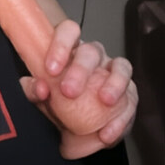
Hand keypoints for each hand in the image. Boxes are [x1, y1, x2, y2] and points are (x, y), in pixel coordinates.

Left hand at [20, 19, 137, 158]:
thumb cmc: (58, 102)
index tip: (50, 68)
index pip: (69, 31)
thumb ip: (33, 91)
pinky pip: (131, 100)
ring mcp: (114, 72)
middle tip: (69, 91)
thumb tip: (38, 87)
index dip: (61, 45)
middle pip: (92, 51)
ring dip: (114, 83)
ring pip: (121, 67)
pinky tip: (107, 132)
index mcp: (70, 50)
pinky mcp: (130, 93)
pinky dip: (121, 118)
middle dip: (81, 69)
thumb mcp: (41, 97)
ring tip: (105, 100)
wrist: (76, 129)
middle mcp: (94, 56)